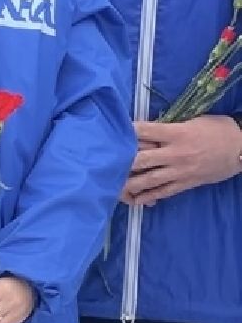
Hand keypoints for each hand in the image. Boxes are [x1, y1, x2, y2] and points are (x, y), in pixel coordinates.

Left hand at [122, 117, 241, 205]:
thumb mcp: (196, 121)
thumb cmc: (219, 130)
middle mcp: (175, 153)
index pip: (145, 131)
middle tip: (103, 165)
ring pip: (148, 180)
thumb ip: (172, 127)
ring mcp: (179, 170)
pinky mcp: (185, 183)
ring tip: (111, 187)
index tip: (112, 132)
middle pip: (140, 159)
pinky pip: (162, 192)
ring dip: (128, 185)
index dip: (127, 132)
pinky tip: (134, 200)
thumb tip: (148, 132)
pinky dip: (147, 197)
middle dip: (121, 163)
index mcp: (177, 133)